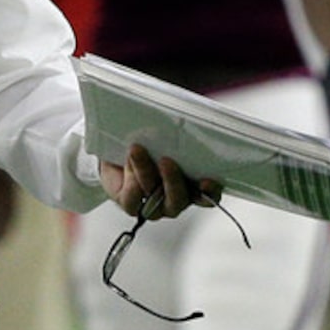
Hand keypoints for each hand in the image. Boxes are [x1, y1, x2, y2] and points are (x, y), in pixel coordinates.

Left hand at [99, 143, 218, 217]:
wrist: (119, 147)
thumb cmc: (149, 140)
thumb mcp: (166, 132)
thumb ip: (177, 133)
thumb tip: (181, 122)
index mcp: (193, 185)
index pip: (210, 196)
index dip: (211, 192)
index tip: (206, 181)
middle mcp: (176, 199)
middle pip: (179, 200)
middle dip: (173, 182)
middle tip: (166, 160)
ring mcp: (154, 206)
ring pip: (155, 199)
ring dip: (146, 173)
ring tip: (137, 150)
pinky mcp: (131, 205)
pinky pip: (133, 199)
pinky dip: (131, 178)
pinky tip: (128, 161)